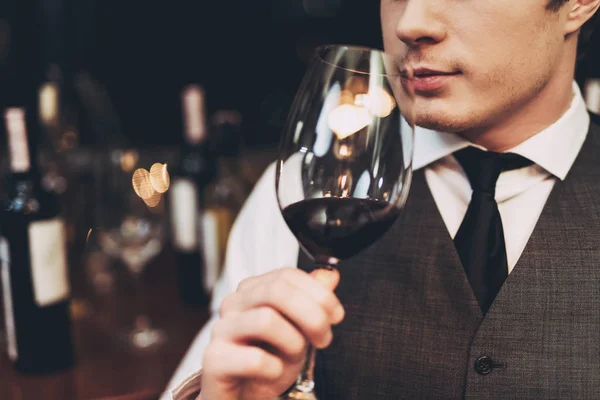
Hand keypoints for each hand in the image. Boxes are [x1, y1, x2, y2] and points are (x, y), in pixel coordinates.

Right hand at [200, 267, 343, 399]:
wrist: (240, 397)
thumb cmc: (267, 361)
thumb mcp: (298, 330)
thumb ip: (312, 301)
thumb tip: (329, 275)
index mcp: (252, 291)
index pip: (287, 275)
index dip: (319, 293)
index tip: (336, 316)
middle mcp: (233, 304)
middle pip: (277, 291)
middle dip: (312, 315)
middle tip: (322, 339)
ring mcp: (221, 330)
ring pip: (266, 320)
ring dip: (293, 343)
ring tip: (293, 358)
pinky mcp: (214, 359)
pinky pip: (254, 359)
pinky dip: (274, 369)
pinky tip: (272, 373)